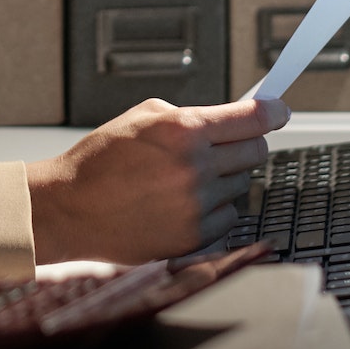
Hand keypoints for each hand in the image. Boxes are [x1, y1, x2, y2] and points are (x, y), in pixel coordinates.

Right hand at [24, 97, 289, 264]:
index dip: (272, 112)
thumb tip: (228, 118)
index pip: (251, 118)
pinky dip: (214, 209)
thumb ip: (187, 115)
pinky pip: (228, 216)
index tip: (279, 111)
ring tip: (186, 178)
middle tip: (224, 145)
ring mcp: (196, 205)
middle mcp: (194, 168)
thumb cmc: (99, 161)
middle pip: (255, 151)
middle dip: (244, 144)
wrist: (70, 208)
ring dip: (224, 178)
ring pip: (241, 185)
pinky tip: (182, 203)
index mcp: (182, 130)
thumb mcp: (141, 117)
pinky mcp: (194, 237)